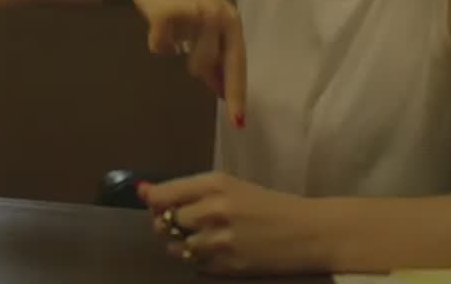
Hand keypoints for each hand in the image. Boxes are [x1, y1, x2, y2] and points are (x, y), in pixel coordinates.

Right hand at [119, 0, 246, 126]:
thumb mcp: (203, 19)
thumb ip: (214, 51)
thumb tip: (220, 89)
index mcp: (231, 19)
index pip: (237, 63)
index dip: (237, 94)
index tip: (238, 122)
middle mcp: (218, 16)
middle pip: (208, 66)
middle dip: (194, 65)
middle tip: (182, 38)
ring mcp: (194, 14)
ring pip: (186, 61)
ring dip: (175, 49)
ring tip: (172, 25)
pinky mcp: (168, 15)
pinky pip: (160, 48)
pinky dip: (155, 40)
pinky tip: (156, 18)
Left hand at [138, 172, 325, 275]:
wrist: (307, 232)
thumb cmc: (268, 204)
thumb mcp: (230, 186)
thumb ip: (187, 190)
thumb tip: (143, 192)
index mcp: (216, 184)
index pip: (163, 195)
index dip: (154, 202)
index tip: (158, 204)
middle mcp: (214, 210)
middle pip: (165, 222)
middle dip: (167, 224)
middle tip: (182, 222)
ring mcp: (220, 241)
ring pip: (176, 247)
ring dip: (180, 244)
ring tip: (200, 237)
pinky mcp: (226, 266)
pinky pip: (194, 265)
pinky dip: (197, 259)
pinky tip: (214, 250)